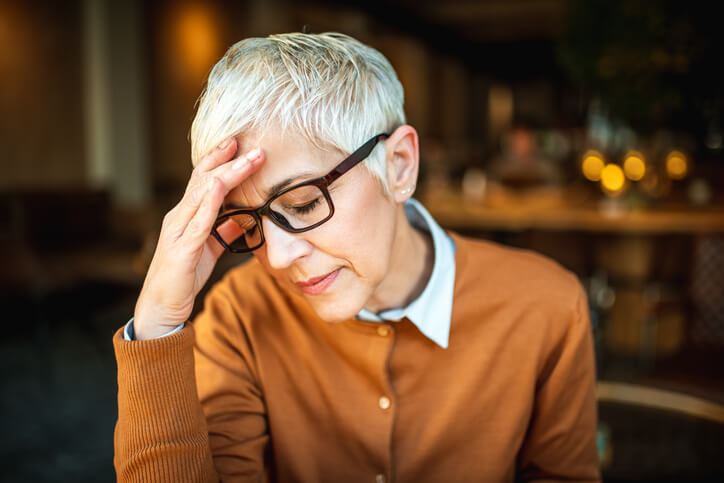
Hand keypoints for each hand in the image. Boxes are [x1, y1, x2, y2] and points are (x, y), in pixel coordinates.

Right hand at [133, 139, 263, 339]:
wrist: (162, 308)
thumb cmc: (184, 277)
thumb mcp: (210, 249)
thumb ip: (224, 230)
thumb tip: (246, 216)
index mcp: (186, 216)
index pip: (204, 180)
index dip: (221, 161)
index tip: (240, 144)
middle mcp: (179, 217)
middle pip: (204, 180)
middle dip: (229, 160)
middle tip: (252, 145)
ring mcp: (178, 231)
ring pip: (203, 194)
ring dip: (227, 174)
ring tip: (246, 159)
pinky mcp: (182, 249)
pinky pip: (198, 222)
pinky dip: (209, 203)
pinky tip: (218, 187)